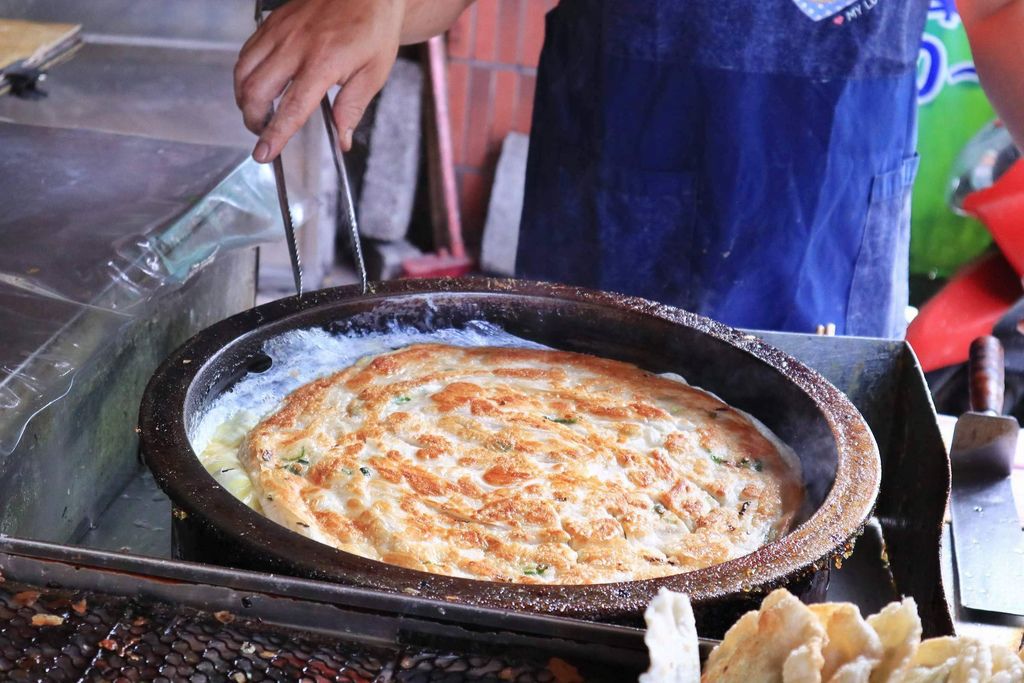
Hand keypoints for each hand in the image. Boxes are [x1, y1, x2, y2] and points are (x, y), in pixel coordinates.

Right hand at [235, 0, 405, 161]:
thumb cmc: (373, 28)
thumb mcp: (374, 73)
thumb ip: (353, 108)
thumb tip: (342, 138)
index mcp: (323, 63)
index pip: (291, 108)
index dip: (275, 135)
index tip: (263, 154)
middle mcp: (294, 46)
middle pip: (255, 91)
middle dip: (253, 119)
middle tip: (263, 133)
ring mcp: (279, 32)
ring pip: (243, 71)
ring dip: (244, 98)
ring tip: (257, 112)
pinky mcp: (272, 22)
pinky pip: (247, 51)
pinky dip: (245, 73)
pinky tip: (257, 84)